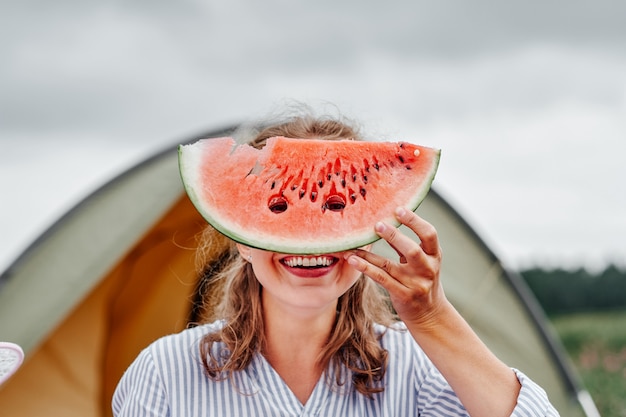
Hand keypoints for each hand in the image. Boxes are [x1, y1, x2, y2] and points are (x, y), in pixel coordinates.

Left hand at [346, 207, 445, 326]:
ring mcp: (415, 284)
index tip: (399, 209)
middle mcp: (427, 269)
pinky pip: (381, 279)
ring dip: (369, 254)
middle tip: (377, 224)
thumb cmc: (422, 280)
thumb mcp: (421, 261)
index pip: (430, 234)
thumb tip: (385, 221)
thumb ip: (405, 244)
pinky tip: (352, 259)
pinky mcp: (403, 295)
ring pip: (390, 266)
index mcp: (434, 255)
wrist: (430, 314)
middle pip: (412, 251)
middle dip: (395, 236)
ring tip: (353, 245)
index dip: (415, 222)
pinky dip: (365, 268)